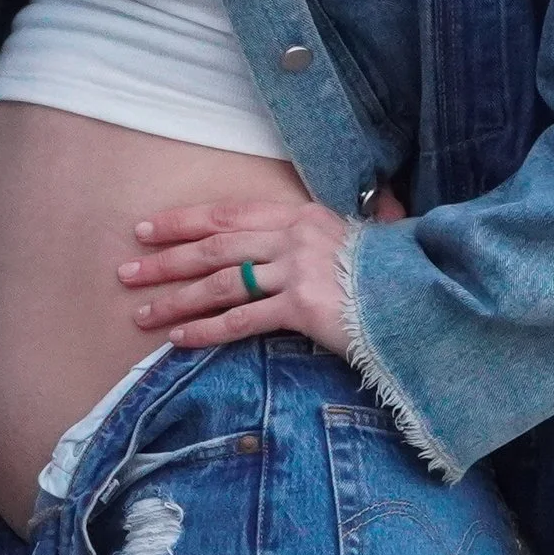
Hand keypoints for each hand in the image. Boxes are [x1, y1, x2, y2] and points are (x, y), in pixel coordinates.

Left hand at [115, 188, 406, 356]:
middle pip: (213, 247)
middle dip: (165, 260)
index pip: (226, 214)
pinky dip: (207, 331)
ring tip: (142, 314)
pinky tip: (180, 340)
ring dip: (176, 300)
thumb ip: (310, 240)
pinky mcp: (304, 307)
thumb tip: (277, 248)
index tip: (145, 230)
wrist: (427, 296)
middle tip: (126, 272)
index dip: (181, 222)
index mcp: (299, 215)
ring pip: (221, 283)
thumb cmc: (388, 274)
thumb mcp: (346, 241)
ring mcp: (298, 270)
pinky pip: (243, 320)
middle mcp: (293, 236)